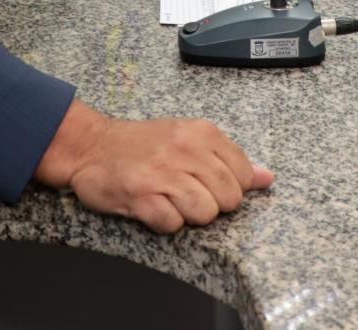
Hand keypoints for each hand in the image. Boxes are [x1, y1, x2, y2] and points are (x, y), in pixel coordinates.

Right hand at [35, 100, 274, 232]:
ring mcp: (162, 174)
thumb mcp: (190, 139)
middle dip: (212, 204)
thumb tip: (266, 178)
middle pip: (228, 199)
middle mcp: (185, 150)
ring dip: (189, 215)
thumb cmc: (143, 145)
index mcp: (202, 133)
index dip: (230, 188)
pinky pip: (172, 224)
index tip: (210, 185)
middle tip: (188, 193)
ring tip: (170, 200)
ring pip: (205, 213)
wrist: (91, 145)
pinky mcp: (140, 196)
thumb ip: (228, 159)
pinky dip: (165, 223)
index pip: (243, 175)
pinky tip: (154, 207)